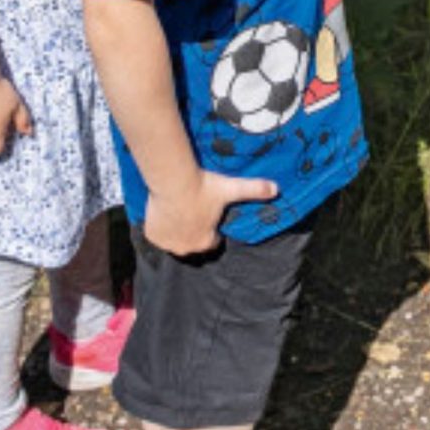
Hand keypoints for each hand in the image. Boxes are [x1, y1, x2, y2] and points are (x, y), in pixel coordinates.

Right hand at [143, 167, 279, 257]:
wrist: (173, 181)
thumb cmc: (203, 187)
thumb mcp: (230, 188)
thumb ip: (254, 190)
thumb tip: (276, 189)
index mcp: (205, 241)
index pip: (211, 241)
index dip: (212, 228)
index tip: (210, 214)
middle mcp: (186, 248)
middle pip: (192, 242)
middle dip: (194, 230)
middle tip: (193, 209)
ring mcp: (167, 243)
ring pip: (174, 239)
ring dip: (177, 229)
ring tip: (179, 209)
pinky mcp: (152, 236)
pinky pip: (157, 234)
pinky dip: (160, 226)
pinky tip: (164, 211)